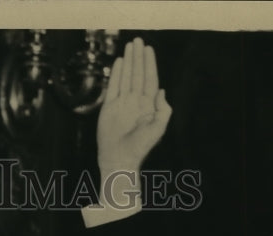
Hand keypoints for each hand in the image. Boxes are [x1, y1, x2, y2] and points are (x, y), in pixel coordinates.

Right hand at [96, 38, 171, 176]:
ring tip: (129, 47)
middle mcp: (135, 101)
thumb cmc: (140, 147)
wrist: (119, 158)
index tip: (149, 49)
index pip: (150, 79)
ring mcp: (122, 103)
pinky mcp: (109, 107)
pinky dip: (117, 74)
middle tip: (138, 40)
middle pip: (138, 74)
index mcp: (148, 105)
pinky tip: (119, 62)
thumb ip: (163, 110)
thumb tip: (162, 90)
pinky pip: (114, 86)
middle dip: (138, 57)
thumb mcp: (158, 129)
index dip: (150, 64)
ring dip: (128, 61)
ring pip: (126, 77)